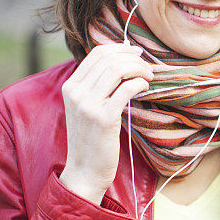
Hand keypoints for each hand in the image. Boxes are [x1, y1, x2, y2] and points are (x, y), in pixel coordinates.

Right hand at [59, 44, 153, 203]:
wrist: (85, 171)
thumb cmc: (92, 139)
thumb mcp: (86, 108)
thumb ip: (97, 86)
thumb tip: (121, 61)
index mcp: (70, 86)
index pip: (97, 53)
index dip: (120, 48)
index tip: (136, 53)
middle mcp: (76, 92)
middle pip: (109, 58)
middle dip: (133, 58)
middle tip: (148, 67)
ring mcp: (88, 105)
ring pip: (117, 70)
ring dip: (139, 69)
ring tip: (149, 76)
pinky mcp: (103, 118)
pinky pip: (126, 89)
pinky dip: (139, 83)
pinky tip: (145, 87)